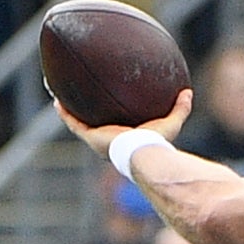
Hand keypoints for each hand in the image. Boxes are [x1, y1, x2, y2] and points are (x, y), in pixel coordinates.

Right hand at [58, 86, 194, 157]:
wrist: (143, 152)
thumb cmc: (157, 142)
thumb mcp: (172, 122)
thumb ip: (181, 108)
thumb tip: (188, 91)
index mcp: (124, 138)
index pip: (114, 126)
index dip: (108, 117)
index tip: (104, 104)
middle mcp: (107, 140)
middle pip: (92, 124)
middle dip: (85, 112)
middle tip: (80, 98)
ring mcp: (97, 139)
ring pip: (77, 122)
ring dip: (68, 109)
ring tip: (59, 93)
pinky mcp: (90, 137)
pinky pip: (72, 121)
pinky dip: (64, 111)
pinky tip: (56, 97)